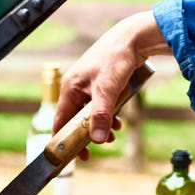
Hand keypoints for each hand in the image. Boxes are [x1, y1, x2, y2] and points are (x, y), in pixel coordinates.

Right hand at [53, 11, 168, 149]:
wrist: (134, 39)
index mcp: (70, 88)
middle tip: (98, 148)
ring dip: (101, 126)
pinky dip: (109, 115)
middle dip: (87, 134)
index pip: (60, 120)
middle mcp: (77, 87)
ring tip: (113, 135)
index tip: (72, 156)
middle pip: (76, 119)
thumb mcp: (108, 90)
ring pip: (91, 114)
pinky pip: (102, 106)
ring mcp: (91, 86)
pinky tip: (118, 121)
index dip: (64, 139)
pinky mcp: (105, 84)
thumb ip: (101, 115)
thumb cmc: (116, 58)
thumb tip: (97, 140)